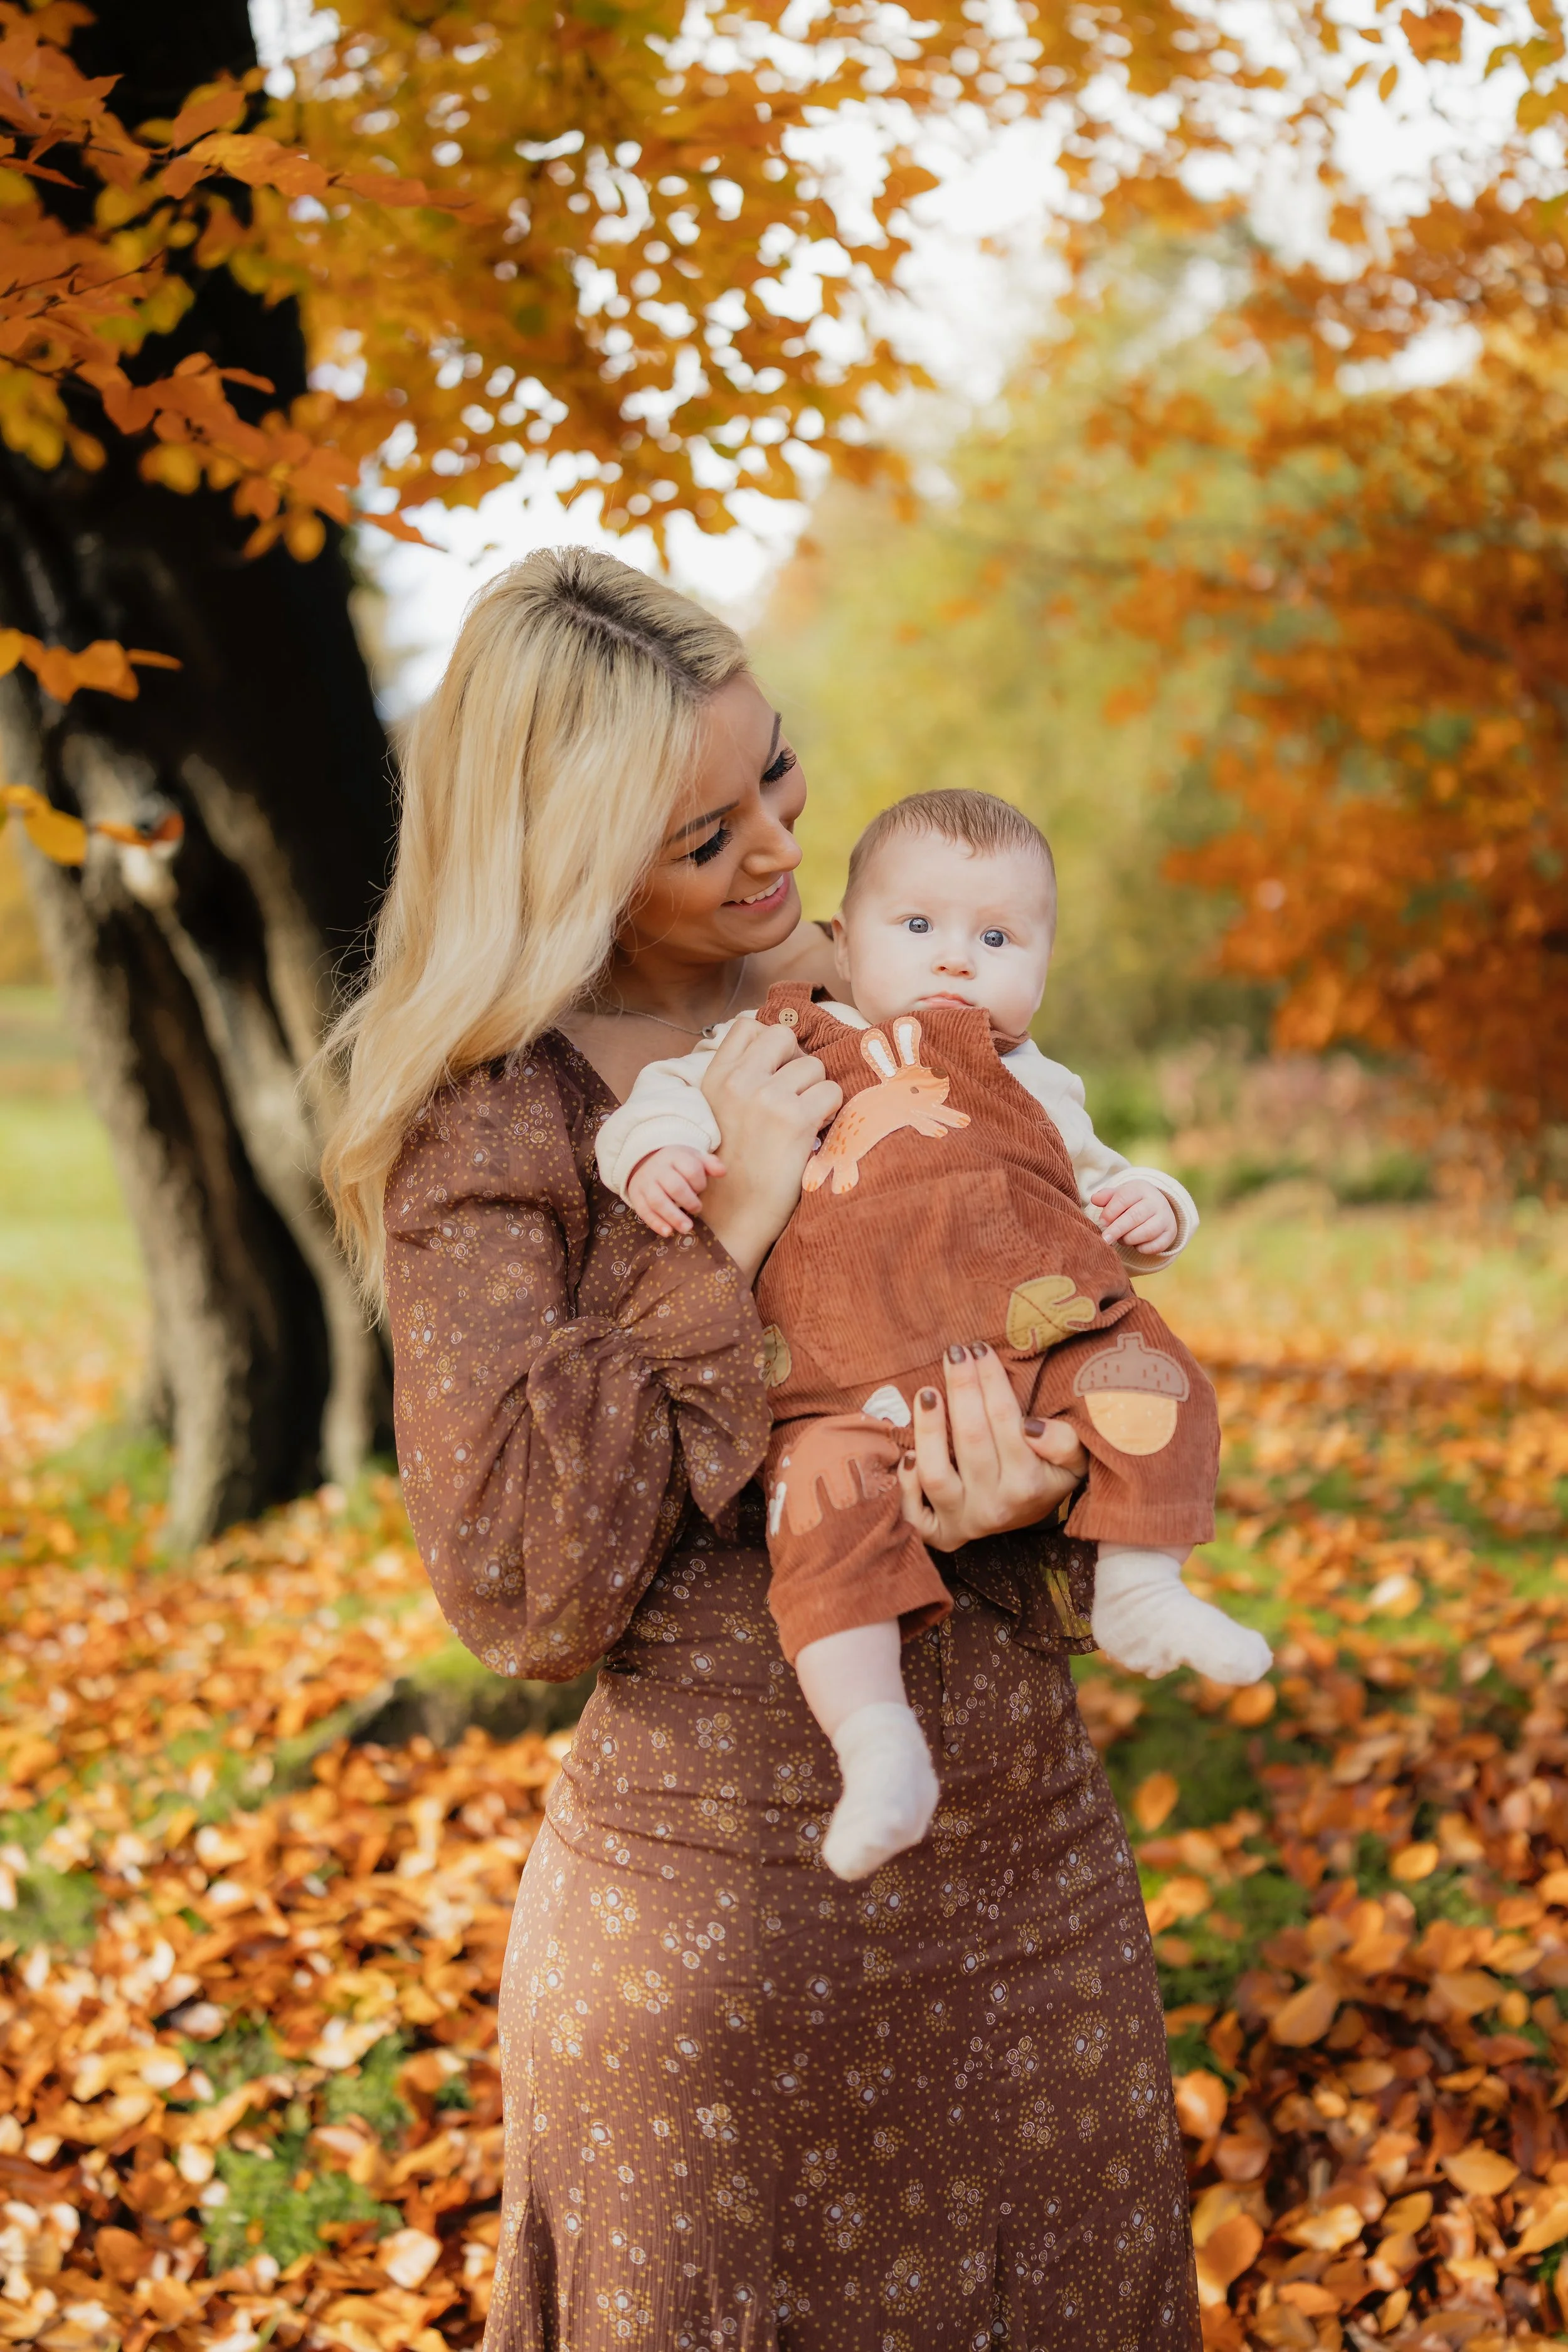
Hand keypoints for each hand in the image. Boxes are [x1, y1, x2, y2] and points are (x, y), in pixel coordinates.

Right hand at [627, 1144, 724, 1238]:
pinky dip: (656, 1223)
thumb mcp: (693, 1158)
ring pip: (658, 1201)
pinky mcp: (636, 1196)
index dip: (699, 1182)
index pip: (691, 1169)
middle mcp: (658, 1169)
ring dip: (673, 1217)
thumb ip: (710, 1164)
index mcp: (674, 1157)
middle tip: (698, 1209)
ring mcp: (645, 1183)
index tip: (701, 1188)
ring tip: (687, 1228)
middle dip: (689, 1201)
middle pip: (675, 1186)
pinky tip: (668, 1232)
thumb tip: (722, 1171)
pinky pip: (644, 1211)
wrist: (646, 1160)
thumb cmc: (676, 1164)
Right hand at [698, 1019, 841, 1280]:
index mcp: (716, 1078)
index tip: (777, 1069)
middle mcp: (740, 1082)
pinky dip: (830, 1111)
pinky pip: (831, 1092)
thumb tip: (782, 1047)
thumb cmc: (732, 1168)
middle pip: (784, 1037)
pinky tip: (814, 1132)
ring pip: (814, 1066)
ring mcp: (767, 1098)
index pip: (748, 1027)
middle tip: (796, 1093)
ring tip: (803, 1120)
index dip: (770, 1044)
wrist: (734, 1216)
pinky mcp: (795, 1119)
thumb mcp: (718, 1113)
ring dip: (817, 1091)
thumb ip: (740, 1078)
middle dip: (797, 1061)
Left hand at [897, 1342, 1087, 1552]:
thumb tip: (1031, 1428)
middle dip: (961, 1388)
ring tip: (927, 1392)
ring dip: (928, 1429)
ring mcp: (964, 1521)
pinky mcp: (939, 1533)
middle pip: (971, 1439)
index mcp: (1029, 1484)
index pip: (1006, 1421)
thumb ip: (1065, 1442)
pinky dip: (906, 1482)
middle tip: (954, 1353)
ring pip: (936, 1474)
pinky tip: (907, 1451)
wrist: (1026, 1518)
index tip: (980, 1349)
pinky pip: (913, 1512)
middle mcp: (995, 1506)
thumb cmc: (1046, 1475)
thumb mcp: (1073, 1460)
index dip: (991, 1381)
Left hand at [1091, 1178, 1178, 1255]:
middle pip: (1135, 1216)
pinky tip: (1135, 1245)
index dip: (1110, 1212)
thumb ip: (1105, 1197)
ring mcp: (1166, 1218)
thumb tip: (1095, 1199)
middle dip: (1117, 1229)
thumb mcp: (1118, 1195)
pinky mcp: (1170, 1233)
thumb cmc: (1130, 1202)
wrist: (1156, 1206)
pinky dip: (1142, 1248)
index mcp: (1141, 1189)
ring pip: (1147, 1232)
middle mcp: (1156, 1202)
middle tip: (1105, 1239)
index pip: (1123, 1198)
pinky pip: (1156, 1246)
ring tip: (1121, 1239)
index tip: (1102, 1222)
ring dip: (1129, 1239)